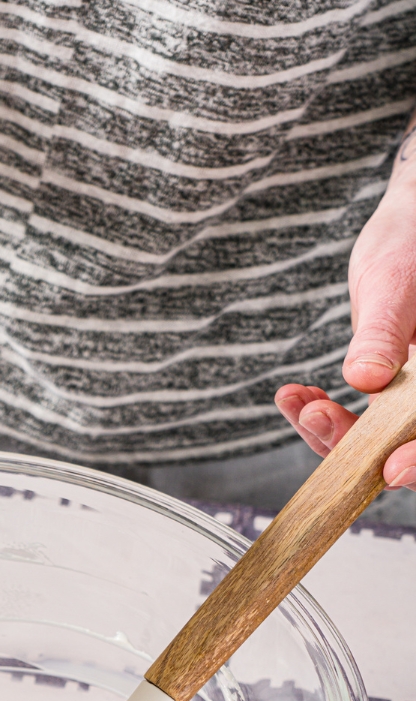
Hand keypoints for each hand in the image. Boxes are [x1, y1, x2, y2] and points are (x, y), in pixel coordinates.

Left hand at [275, 160, 415, 485]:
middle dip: (363, 451)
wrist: (407, 231)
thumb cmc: (414, 240)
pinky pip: (357, 426)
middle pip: (412, 448)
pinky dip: (323, 418)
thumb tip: (366, 377)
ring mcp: (415, 404)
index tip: (392, 468)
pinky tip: (297, 398)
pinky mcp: (389, 402)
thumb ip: (384, 331)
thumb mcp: (397, 280)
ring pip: (379, 445)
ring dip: (332, 434)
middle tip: (317, 420)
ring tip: (300, 403)